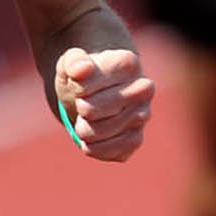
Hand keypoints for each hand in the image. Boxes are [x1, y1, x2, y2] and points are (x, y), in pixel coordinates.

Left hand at [56, 45, 153, 160]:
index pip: (85, 87)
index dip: (75, 89)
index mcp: (128, 64)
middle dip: (79, 109)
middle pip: (90, 111)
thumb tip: (81, 70)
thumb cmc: (84, 76)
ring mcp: (142, 116)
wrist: (97, 93)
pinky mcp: (135, 140)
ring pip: (97, 133)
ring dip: (83, 130)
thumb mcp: (72, 63)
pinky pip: (107, 152)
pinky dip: (92, 147)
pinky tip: (93, 136)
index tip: (80, 84)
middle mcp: (143, 89)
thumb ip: (73, 63)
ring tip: (87, 119)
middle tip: (83, 104)